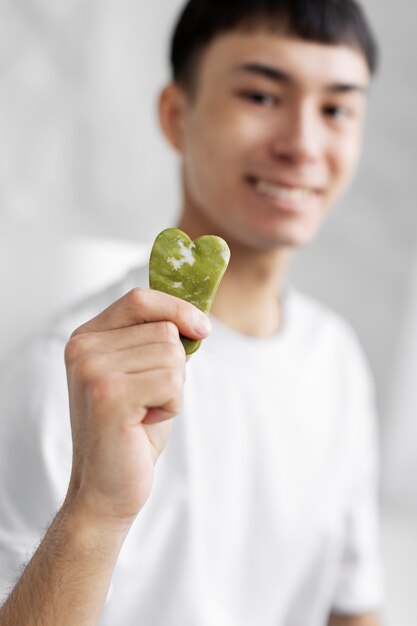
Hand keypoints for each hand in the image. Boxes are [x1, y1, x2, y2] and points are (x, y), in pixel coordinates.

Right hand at [63, 288, 210, 528]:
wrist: (107, 488)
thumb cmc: (130, 431)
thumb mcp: (144, 375)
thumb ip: (159, 342)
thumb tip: (197, 318)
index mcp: (87, 337)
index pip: (139, 298)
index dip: (177, 308)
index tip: (203, 328)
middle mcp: (83, 348)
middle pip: (164, 329)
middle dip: (174, 367)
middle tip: (148, 400)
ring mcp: (93, 370)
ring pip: (173, 355)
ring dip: (173, 389)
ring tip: (145, 412)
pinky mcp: (110, 395)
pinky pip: (173, 382)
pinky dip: (172, 406)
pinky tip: (144, 424)